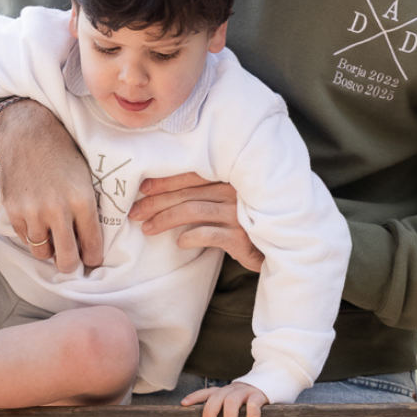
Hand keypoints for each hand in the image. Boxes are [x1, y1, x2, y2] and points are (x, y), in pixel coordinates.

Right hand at [0, 99, 102, 272]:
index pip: (92, 245)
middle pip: (66, 260)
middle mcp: (58, 210)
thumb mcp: (85, 178)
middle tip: (72, 260)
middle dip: (71, 264)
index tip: (91, 260)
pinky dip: (33, 235)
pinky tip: (38, 220)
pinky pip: (25, 239)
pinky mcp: (13, 211)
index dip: (93, 258)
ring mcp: (33, 212)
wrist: (28, 133)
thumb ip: (88, 209)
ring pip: (42, 253)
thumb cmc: (62, 155)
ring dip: (49, 249)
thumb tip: (89, 242)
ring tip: (53, 237)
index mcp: (82, 200)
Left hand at [128, 172, 264, 271]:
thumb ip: (206, 192)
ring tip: (147, 228)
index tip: (143, 189)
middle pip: (186, 192)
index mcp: (228, 177)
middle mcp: (233, 190)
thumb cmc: (247, 219)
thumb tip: (165, 195)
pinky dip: (189, 237)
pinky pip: (206, 233)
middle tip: (135, 212)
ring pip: (192, 210)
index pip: (190, 174)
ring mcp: (237, 212)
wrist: (280, 241)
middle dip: (156, 202)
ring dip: (165, 219)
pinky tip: (179, 242)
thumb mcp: (229, 199)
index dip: (165, 181)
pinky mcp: (240, 236)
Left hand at [182, 382, 267, 416]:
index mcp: (224, 392)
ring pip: (233, 400)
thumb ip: (224, 412)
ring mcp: (245, 391)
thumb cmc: (248, 402)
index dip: (195, 397)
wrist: (271, 382)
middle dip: (210, 410)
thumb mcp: (234, 403)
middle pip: (217, 396)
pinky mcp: (259, 395)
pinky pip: (254, 404)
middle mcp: (232, 390)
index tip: (184, 404)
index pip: (207, 392)